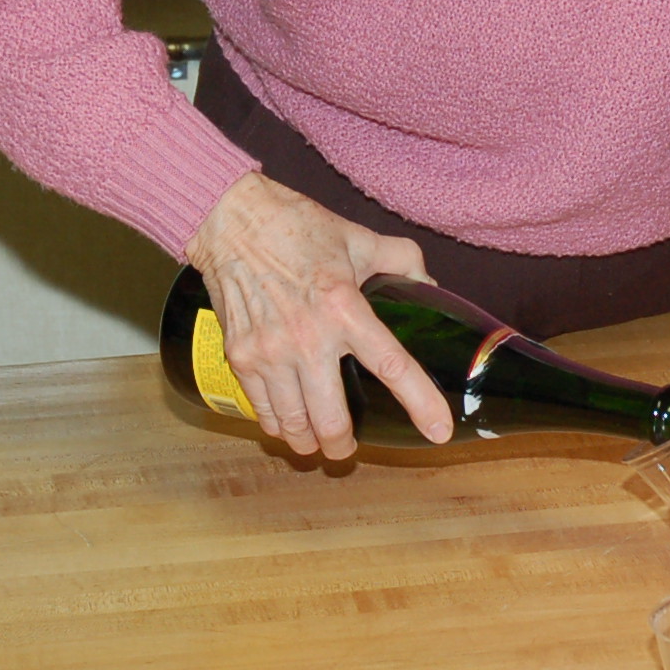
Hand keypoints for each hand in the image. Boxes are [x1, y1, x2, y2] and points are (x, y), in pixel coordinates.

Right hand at [183, 172, 452, 458]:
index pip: (392, 366)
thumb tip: (429, 286)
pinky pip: (262, 411)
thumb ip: (402, 261)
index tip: (439, 431)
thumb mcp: (358, 237)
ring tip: (318, 442)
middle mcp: (307, 338)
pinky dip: (278, 426)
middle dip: (345, 445)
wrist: (230, 222)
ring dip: (310, 442)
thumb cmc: (296, 227)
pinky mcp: (240, 357)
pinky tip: (288, 425)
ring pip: (294, 425)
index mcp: (345, 308)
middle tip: (349, 447)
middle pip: (332, 420)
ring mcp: (269, 352)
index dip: (421, 403)